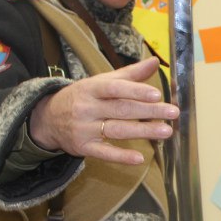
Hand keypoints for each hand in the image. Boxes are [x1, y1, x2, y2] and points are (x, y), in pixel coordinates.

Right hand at [28, 56, 177, 163]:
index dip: (136, 91)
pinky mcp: (83, 147)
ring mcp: (84, 129)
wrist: (47, 118)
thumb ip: (130, 74)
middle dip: (149, 111)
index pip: (115, 88)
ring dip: (143, 131)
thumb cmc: (83, 97)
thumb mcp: (101, 82)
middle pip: (121, 109)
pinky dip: (121, 156)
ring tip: (166, 131)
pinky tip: (139, 158)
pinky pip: (104, 153)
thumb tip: (155, 61)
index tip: (157, 95)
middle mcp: (87, 108)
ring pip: (117, 130)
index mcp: (92, 88)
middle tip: (172, 113)